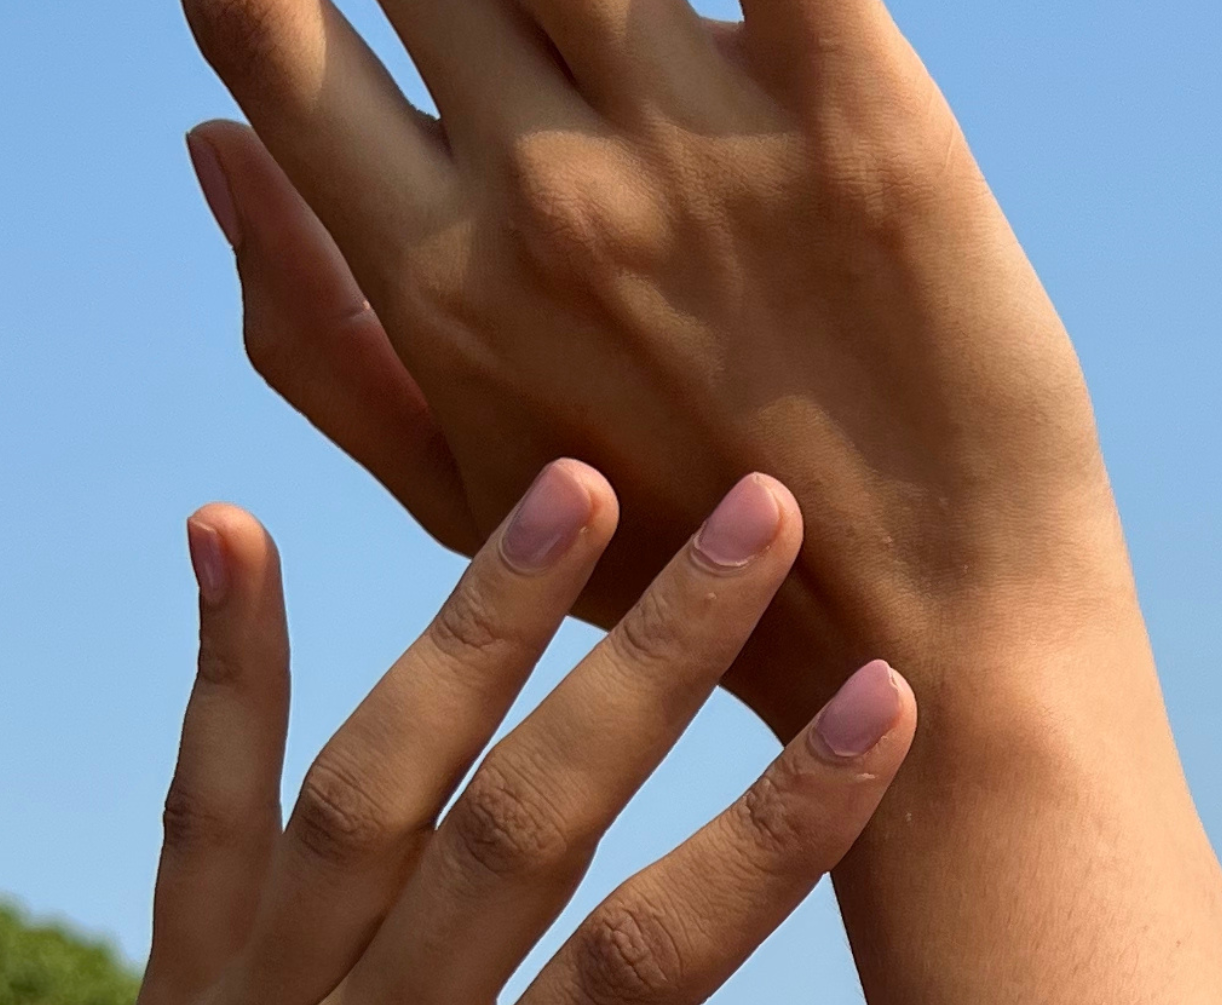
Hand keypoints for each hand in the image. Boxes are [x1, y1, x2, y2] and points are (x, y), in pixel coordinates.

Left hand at [0, 462, 913, 1004]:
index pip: (642, 970)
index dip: (774, 831)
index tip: (880, 708)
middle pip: (510, 830)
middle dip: (643, 662)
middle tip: (746, 513)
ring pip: (359, 789)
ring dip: (462, 626)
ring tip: (559, 481)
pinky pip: (198, 820)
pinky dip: (217, 676)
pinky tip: (230, 532)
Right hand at [179, 0, 1124, 731]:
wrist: (943, 652)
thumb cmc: (701, 592)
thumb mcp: (467, 503)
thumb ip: (317, 336)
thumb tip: (207, 144)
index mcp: (438, 281)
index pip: (265, 26)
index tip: (345, 12)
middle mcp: (546, 195)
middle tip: (528, 48)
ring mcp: (703, 146)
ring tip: (627, 26)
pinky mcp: (868, 119)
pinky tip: (761, 8)